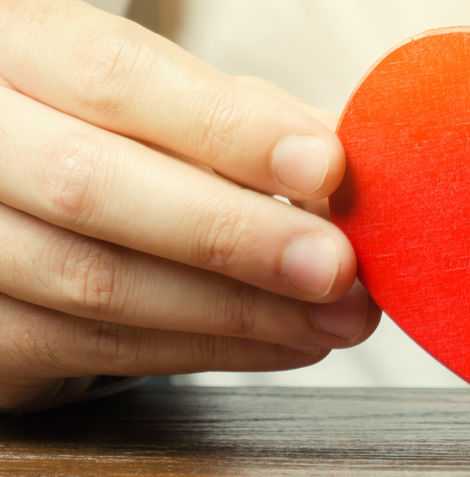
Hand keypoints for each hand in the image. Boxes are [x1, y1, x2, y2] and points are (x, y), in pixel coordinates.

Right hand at [0, 0, 378, 410]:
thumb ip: (245, 116)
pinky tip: (283, 340)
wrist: (4, 204)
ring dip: (239, 309)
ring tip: (334, 315)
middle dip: (233, 232)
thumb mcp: (159, 99)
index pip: (114, 76)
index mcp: (17, 51)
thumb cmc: (102, 135)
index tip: (326, 165)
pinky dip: (209, 350)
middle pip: (91, 185)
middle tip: (335, 264)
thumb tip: (353, 157)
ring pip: (95, 281)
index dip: (226, 125)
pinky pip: (96, 350)